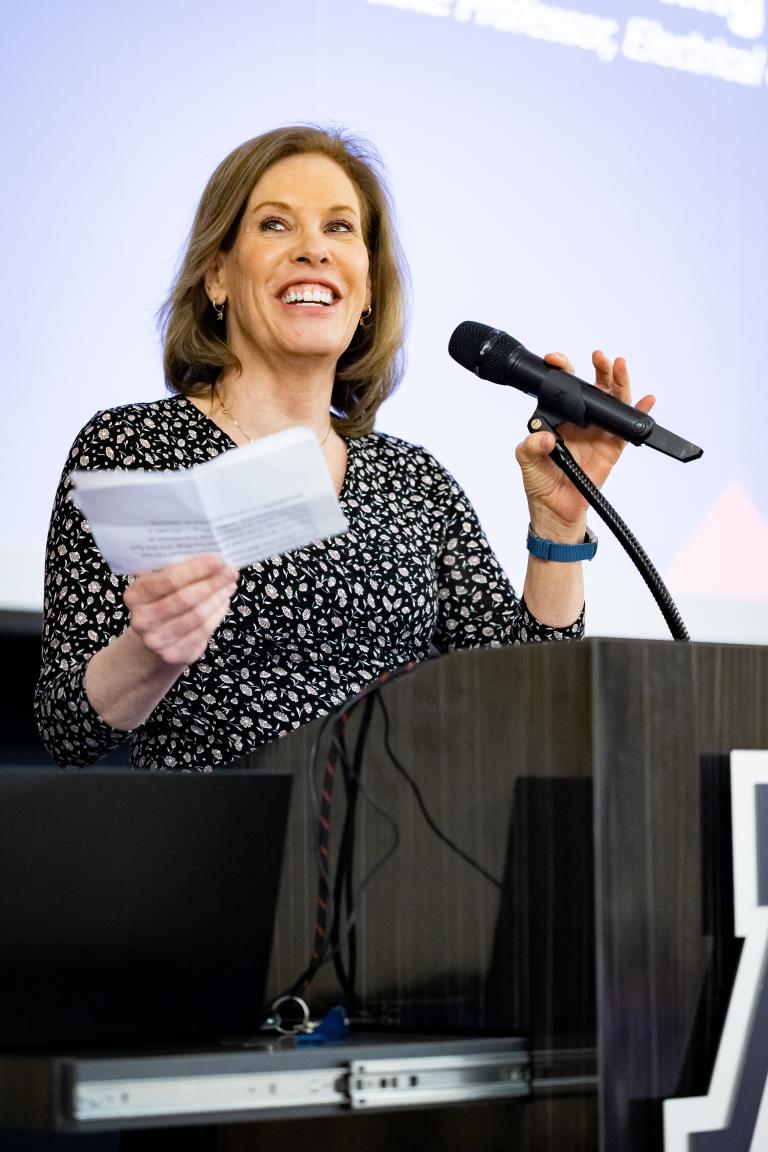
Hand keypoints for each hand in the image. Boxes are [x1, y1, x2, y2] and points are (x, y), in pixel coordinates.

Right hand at [124, 554, 239, 667]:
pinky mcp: (174, 654)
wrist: (151, 641)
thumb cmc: (160, 602)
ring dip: (219, 598)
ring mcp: (157, 640)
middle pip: (186, 599)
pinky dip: (218, 614)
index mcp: (135, 595)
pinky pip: (204, 631)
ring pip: (198, 616)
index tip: (218, 559)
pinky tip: (223, 602)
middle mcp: (142, 620)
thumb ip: (175, 569)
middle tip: (231, 571)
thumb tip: (211, 554)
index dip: (197, 569)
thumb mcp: (157, 583)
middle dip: (213, 583)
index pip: (169, 580)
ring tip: (229, 585)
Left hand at [514, 349, 654, 538]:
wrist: (555, 510)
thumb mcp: (526, 461)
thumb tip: (548, 437)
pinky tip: (647, 400)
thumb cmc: (539, 483)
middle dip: (598, 369)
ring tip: (620, 366)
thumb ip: (532, 446)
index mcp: (558, 417)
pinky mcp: (612, 448)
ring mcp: (598, 432)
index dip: (561, 370)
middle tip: (599, 357)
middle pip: (593, 387)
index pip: (561, 388)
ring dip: (619, 382)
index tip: (556, 360)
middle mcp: (580, 420)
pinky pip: (628, 428)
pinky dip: (640, 413)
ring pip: (613, 401)